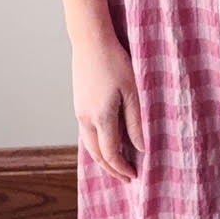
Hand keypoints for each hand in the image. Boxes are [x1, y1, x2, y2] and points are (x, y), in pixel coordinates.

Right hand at [73, 35, 144, 182]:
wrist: (90, 41)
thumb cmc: (115, 61)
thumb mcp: (133, 91)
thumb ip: (136, 122)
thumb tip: (141, 148)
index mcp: (101, 117)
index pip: (111, 154)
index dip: (122, 168)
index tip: (135, 176)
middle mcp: (86, 119)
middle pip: (97, 154)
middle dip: (111, 169)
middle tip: (126, 178)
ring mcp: (79, 111)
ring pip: (89, 145)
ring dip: (103, 158)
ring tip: (117, 165)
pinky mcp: (78, 104)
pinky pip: (86, 133)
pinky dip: (97, 144)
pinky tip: (107, 142)